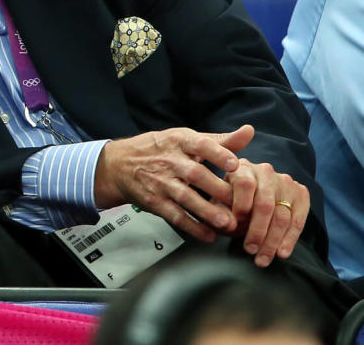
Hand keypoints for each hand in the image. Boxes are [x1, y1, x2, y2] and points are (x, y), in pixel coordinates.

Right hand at [94, 125, 253, 242]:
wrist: (117, 165)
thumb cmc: (159, 150)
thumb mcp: (185, 139)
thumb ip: (220, 140)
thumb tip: (249, 132)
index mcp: (179, 142)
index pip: (200, 145)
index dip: (218, 154)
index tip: (235, 164)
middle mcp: (169, 161)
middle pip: (195, 174)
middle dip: (217, 189)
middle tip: (241, 203)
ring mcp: (160, 182)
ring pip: (185, 197)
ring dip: (206, 211)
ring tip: (226, 223)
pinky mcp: (154, 201)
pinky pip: (174, 215)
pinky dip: (192, 227)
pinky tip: (208, 235)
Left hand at [221, 159, 309, 267]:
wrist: (251, 194)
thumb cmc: (229, 201)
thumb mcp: (219, 202)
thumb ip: (220, 211)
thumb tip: (230, 224)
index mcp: (242, 168)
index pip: (245, 184)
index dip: (241, 206)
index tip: (235, 226)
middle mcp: (265, 171)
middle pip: (265, 204)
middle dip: (258, 231)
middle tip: (250, 251)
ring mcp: (285, 182)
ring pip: (282, 215)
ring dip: (273, 241)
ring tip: (263, 259)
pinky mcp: (301, 193)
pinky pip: (298, 220)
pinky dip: (290, 239)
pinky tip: (282, 254)